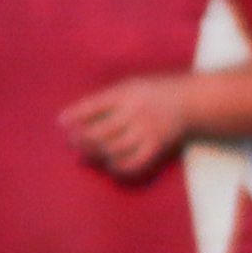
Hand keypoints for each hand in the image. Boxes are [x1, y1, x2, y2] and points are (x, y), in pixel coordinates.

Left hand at [59, 75, 196, 181]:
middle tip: (70, 142)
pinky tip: (110, 166)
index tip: (61, 122)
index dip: (75, 114)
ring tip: (86, 154)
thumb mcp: (130, 85)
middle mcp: (134, 113)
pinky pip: (135, 161)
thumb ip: (107, 99)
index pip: (93, 105)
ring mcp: (146, 130)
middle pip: (99, 131)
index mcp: (125, 94)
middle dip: (80, 139)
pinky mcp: (157, 145)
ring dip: (95, 154)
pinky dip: (120, 167)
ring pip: (113, 148)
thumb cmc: (153, 92)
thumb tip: (78, 118)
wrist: (191, 101)